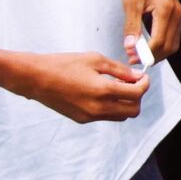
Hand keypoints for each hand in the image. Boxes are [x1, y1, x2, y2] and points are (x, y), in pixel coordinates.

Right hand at [7, 52, 148, 123]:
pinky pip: (105, 116)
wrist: (35, 78)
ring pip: (120, 116)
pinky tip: (103, 93)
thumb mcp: (95, 60)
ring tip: (117, 87)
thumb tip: (137, 76)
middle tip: (132, 83)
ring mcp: (89, 116)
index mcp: (103, 91)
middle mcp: (98, 108)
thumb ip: (119, 70)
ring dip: (125, 103)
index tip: (143, 77)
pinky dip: (111, 107)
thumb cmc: (64, 64)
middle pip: (133, 111)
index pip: (137, 93)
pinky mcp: (81, 119)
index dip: (144, 84)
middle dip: (137, 97)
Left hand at [118, 0, 180, 59]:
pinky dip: (161, 44)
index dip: (144, 53)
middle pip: (169, 46)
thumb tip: (130, 48)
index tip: (130, 57)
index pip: (159, 42)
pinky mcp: (176, 13)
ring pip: (173, 43)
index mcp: (167, 10)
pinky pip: (172, 36)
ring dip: (158, 53)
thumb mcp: (130, 3)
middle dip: (152, 57)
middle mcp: (177, 13)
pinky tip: (146, 45)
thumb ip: (131, 27)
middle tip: (133, 59)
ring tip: (139, 54)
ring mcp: (179, 13)